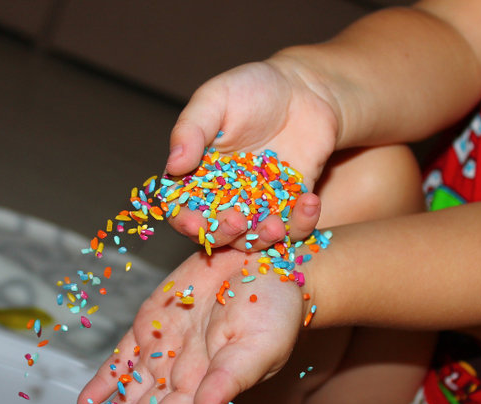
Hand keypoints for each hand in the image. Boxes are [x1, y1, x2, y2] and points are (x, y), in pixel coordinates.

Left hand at [77, 248, 303, 403]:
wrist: (266, 263)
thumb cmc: (275, 306)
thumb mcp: (259, 344)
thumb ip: (228, 380)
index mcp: (205, 384)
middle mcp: (179, 373)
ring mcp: (161, 350)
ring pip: (126, 396)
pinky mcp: (149, 324)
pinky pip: (119, 359)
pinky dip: (102, 382)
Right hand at [165, 56, 339, 250]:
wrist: (304, 89)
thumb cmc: (252, 88)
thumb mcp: (215, 99)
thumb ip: (191, 130)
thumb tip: (172, 166)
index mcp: (197, 176)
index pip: (182, 209)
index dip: (185, 221)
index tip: (195, 225)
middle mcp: (224, 198)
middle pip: (216, 232)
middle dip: (224, 235)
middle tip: (237, 223)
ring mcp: (258, 206)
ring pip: (254, 239)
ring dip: (262, 238)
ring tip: (276, 226)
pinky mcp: (291, 207)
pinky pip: (294, 228)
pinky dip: (301, 223)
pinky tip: (309, 202)